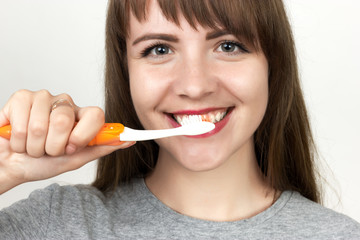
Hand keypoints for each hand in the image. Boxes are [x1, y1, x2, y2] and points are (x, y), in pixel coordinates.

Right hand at [0, 89, 134, 193]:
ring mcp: (44, 98)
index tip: (71, 148)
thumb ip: (101, 148)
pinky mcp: (22, 97)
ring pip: (41, 124)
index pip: (96, 114)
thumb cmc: (42, 163)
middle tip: (47, 149)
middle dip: (52, 146)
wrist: (11, 166)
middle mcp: (65, 104)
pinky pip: (22, 121)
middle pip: (64, 121)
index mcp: (82, 117)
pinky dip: (18, 138)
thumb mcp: (75, 159)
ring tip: (31, 145)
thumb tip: (129, 140)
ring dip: (33, 145)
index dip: (82, 135)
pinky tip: (17, 136)